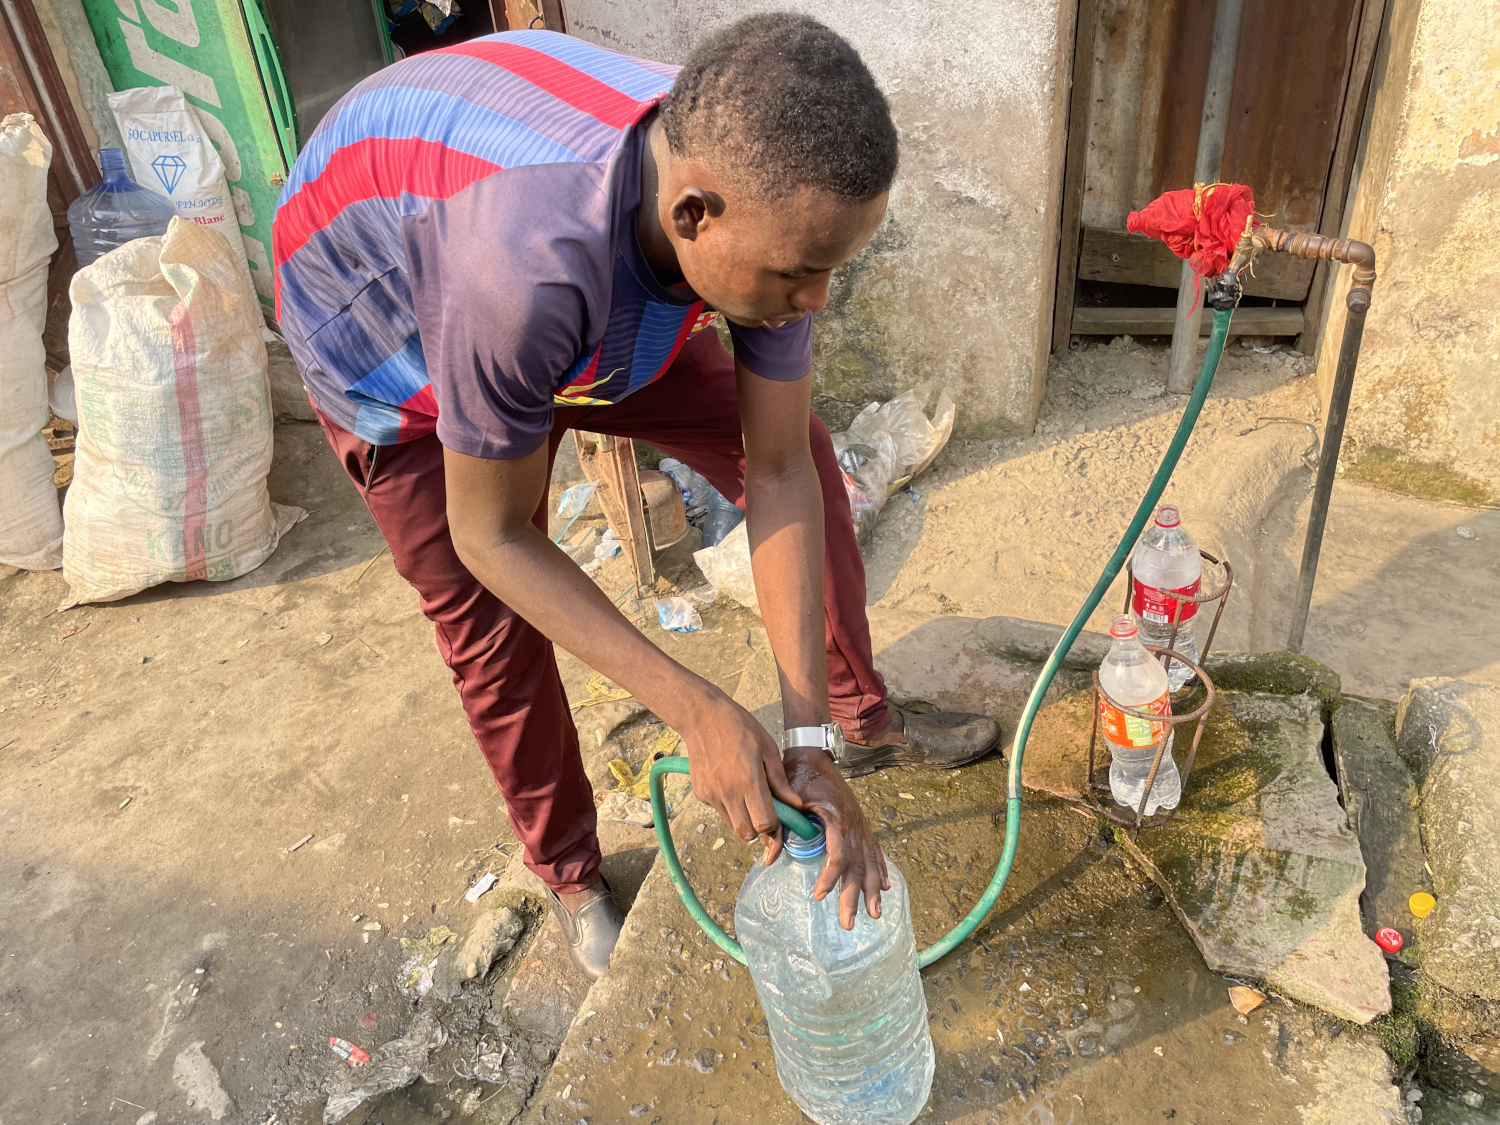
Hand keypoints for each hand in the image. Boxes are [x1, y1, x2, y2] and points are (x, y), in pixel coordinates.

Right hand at [684, 696, 803, 864]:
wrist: (702, 716)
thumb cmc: (739, 727)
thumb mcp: (768, 748)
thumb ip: (780, 781)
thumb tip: (795, 805)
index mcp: (748, 781)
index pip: (764, 823)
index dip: (774, 825)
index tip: (778, 815)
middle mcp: (728, 793)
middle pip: (746, 833)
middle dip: (758, 827)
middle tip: (763, 810)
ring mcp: (711, 795)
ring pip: (732, 824)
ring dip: (743, 817)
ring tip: (746, 792)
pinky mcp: (700, 794)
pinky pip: (719, 810)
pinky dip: (728, 805)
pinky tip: (729, 783)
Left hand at [781, 748, 889, 929]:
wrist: (813, 753)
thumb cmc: (799, 773)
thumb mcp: (788, 798)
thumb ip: (780, 827)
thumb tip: (768, 858)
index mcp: (836, 817)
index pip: (837, 854)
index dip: (829, 877)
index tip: (818, 895)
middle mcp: (852, 822)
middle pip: (857, 865)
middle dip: (853, 896)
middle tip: (847, 923)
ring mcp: (859, 823)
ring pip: (869, 861)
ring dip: (871, 889)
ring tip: (874, 915)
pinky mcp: (859, 822)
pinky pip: (874, 849)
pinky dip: (879, 869)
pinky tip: (884, 887)